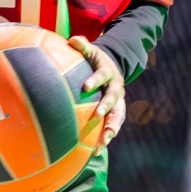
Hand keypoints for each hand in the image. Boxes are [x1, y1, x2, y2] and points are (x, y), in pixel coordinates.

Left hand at [68, 36, 125, 151]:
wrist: (113, 68)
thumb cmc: (95, 60)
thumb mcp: (91, 50)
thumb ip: (82, 45)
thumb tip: (72, 39)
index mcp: (108, 73)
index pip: (102, 76)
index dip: (95, 81)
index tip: (85, 87)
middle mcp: (116, 89)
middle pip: (114, 100)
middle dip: (107, 108)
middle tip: (97, 116)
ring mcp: (118, 102)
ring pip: (117, 118)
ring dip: (110, 130)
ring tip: (102, 144)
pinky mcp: (115, 112)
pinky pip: (112, 126)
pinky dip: (105, 138)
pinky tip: (96, 152)